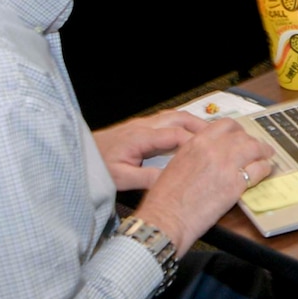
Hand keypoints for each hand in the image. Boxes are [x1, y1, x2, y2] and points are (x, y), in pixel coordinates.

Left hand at [94, 111, 209, 190]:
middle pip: (179, 119)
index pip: (175, 135)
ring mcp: (141, 125)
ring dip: (193, 123)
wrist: (77, 156)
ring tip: (210, 134)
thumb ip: (145, 179)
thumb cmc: (96, 167)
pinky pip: (167, 121)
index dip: (195, 142)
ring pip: (174, 117)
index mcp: (140, 137)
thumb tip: (170, 180)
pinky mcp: (138, 127)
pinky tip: (188, 134)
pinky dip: (182, 125)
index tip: (212, 151)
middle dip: (201, 127)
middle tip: (219, 137)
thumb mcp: (119, 178)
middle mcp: (143, 126)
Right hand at [131, 119, 272, 254]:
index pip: (225, 125)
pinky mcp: (235, 183)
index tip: (241, 136)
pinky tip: (265, 171)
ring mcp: (226, 164)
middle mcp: (212, 149)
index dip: (237, 130)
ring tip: (266, 156)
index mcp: (196, 142)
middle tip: (257, 148)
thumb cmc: (165, 199)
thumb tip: (207, 156)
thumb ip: (194, 155)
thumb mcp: (175, 165)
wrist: (166, 217)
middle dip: (251, 141)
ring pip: (254, 148)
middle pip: (242, 136)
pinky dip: (264, 169)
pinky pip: (258, 169)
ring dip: (263, 151)